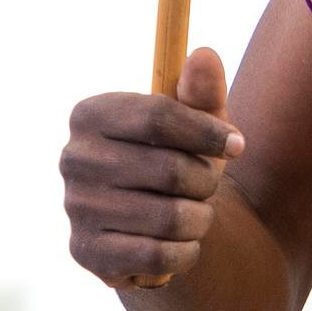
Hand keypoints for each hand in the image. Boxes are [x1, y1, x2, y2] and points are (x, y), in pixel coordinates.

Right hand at [61, 46, 242, 289]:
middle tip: (209, 184)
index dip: (207, 131)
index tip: (238, 145)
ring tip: (195, 213)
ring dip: (200, 218)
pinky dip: (186, 251)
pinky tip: (182, 243)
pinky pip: (158, 255)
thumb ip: (202, 89)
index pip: (158, 116)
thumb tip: (204, 55)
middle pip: (170, 170)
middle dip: (207, 181)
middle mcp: (74, 158)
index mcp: (92, 113)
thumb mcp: (197, 120)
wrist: (153, 225)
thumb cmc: (179, 157)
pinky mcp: (85, 251)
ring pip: (169, 217)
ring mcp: (75, 207)